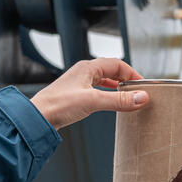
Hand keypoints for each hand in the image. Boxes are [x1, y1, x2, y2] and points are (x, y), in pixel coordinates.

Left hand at [30, 58, 147, 129]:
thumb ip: (119, 100)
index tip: (143, 86)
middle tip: (138, 91)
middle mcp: (83, 72)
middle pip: (111, 70)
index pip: (117, 64)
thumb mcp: (94, 101)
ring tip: (127, 97)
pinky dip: (107, 94)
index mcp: (88, 67)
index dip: (132, 74)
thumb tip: (141, 98)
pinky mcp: (75, 95)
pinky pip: (97, 90)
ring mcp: (78, 83)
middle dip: (126, 79)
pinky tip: (110, 102)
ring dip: (117, 87)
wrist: (38, 118)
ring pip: (104, 80)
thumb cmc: (59, 105)